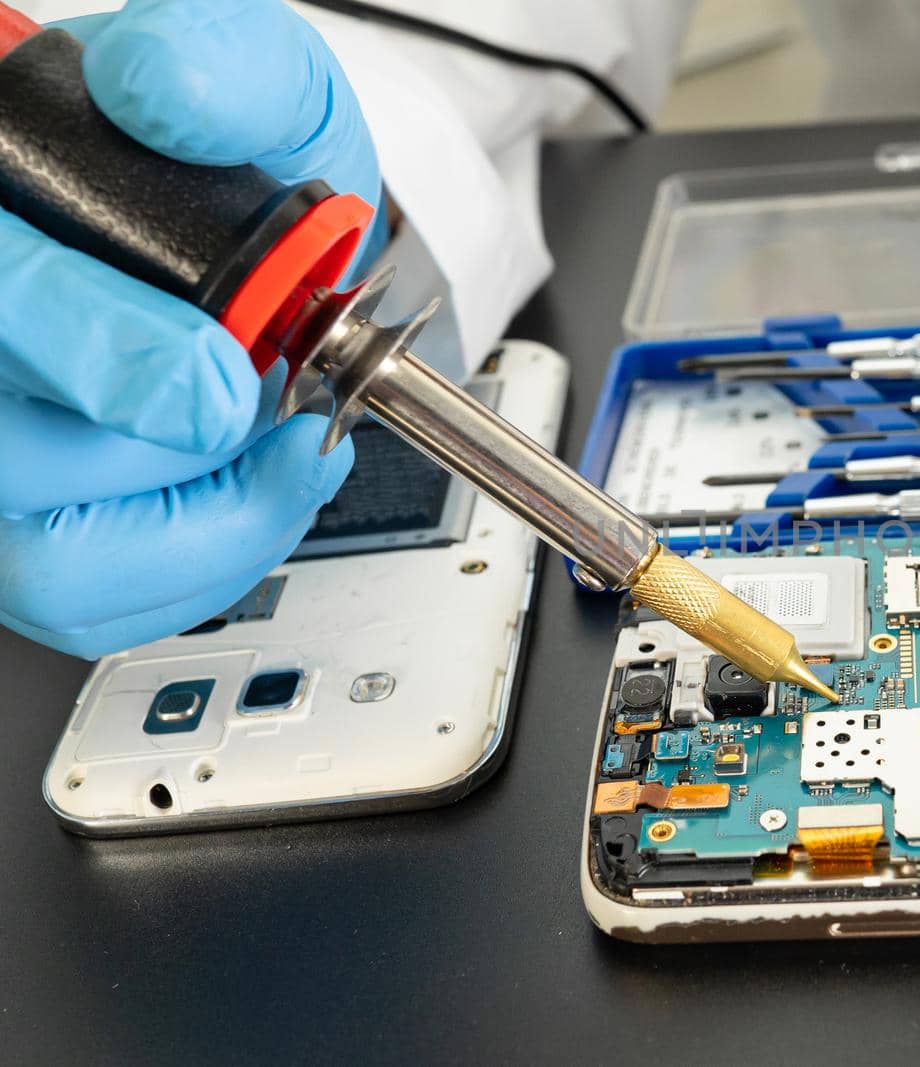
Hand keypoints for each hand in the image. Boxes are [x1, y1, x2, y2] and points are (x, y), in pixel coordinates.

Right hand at [0, 0, 381, 656]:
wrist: (250, 232)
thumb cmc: (233, 167)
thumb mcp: (252, 80)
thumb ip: (216, 64)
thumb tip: (163, 90)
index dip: (101, 357)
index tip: (224, 384)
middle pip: (15, 464)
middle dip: (180, 465)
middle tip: (289, 427)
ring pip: (47, 565)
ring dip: (205, 534)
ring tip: (289, 461)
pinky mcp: (30, 520)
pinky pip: (88, 600)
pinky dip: (200, 569)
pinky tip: (259, 497)